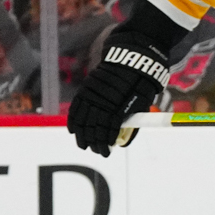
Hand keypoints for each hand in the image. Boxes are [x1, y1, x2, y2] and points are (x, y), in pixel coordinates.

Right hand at [67, 33, 170, 153]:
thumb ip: (131, 124)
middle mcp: (103, 102)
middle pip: (94, 128)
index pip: (108, 131)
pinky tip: (73, 130)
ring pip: (82, 120)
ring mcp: (92, 95)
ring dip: (82, 135)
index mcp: (119, 107)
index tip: (105, 152)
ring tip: (83, 145)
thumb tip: (121, 143)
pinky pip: (76, 107)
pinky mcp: (86, 89)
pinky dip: (74, 120)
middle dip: (94, 142)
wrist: (131, 61)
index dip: (105, 144)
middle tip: (96, 150)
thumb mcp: (141, 105)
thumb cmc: (139, 86)